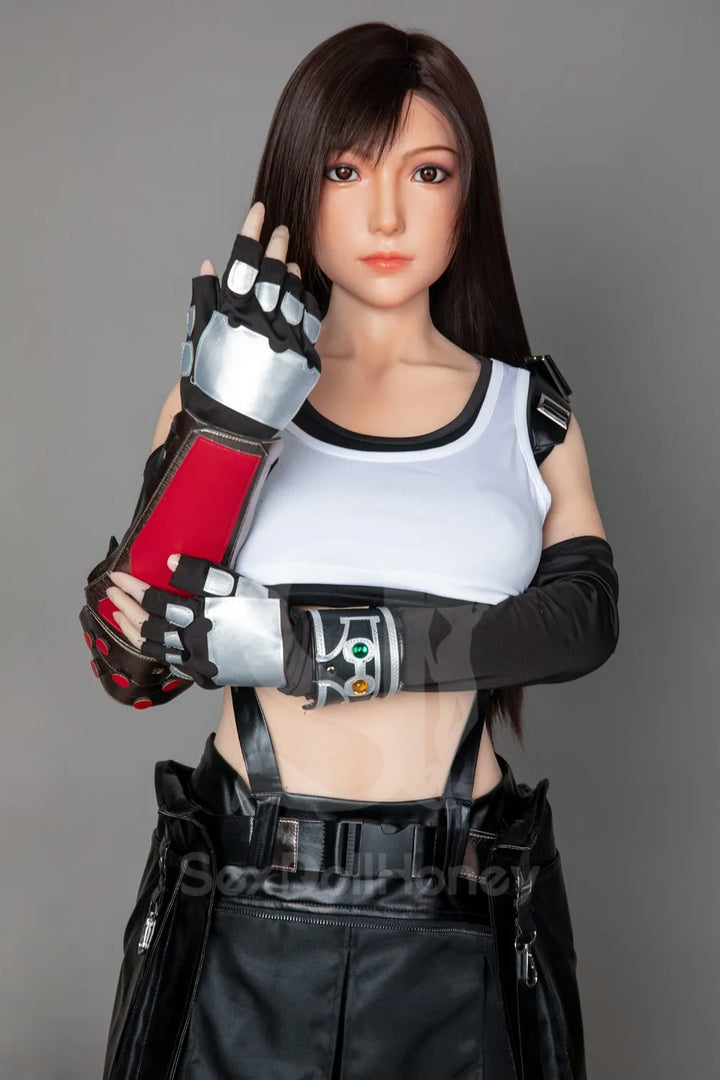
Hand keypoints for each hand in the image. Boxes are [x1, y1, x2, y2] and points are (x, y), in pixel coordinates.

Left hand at [107, 555, 312, 692]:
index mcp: (200, 617)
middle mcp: (193, 643)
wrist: (292, 653)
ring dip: (132, 631)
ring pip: (154, 649)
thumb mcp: (240, 586)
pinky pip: (170, 663)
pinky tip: (147, 642)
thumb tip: (170, 562)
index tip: (118, 577)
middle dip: (125, 608)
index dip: (134, 589)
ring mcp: (197, 663)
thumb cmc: (269, 614)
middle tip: (111, 593)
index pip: (156, 601)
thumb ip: (204, 574)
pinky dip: (152, 651)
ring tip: (119, 615)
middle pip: (148, 626)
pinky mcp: (205, 675)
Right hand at [182, 201, 321, 430]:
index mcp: (231, 314)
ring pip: (294, 294)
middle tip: (281, 228)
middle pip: (273, 272)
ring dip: (291, 272)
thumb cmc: (206, 383)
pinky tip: (302, 292)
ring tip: (289, 259)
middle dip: (276, 244)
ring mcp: (286, 341)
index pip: (244, 261)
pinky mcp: (304, 360)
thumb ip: (204, 300)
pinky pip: (310, 322)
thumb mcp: (197, 339)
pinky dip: (305, 302)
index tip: (258, 212)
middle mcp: (261, 323)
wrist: (229, 427)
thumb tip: (209, 265)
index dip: (251, 232)